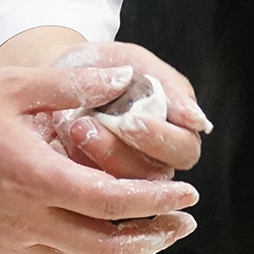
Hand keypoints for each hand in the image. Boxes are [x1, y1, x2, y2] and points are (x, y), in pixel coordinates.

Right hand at [0, 65, 198, 253]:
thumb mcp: (11, 85)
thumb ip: (71, 84)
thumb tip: (124, 78)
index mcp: (36, 177)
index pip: (112, 201)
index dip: (155, 201)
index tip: (185, 195)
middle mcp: (26, 218)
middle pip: (105, 245)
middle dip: (152, 237)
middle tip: (182, 225)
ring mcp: (10, 240)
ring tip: (150, 239)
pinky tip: (99, 247)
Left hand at [50, 42, 211, 180]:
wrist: (55, 74)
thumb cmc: (101, 67)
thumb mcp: (133, 62)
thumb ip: (169, 86)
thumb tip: (198, 121)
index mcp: (174, 131)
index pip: (184, 150)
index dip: (162, 140)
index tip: (132, 121)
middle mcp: (153, 160)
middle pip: (155, 177)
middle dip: (120, 152)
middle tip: (90, 125)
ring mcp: (122, 178)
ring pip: (121, 190)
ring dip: (94, 159)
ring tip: (74, 127)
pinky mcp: (90, 187)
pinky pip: (89, 192)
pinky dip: (74, 168)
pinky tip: (61, 141)